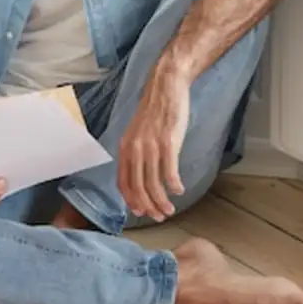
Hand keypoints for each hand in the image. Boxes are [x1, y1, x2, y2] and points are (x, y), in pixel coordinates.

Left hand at [117, 65, 190, 221]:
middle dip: (148, 207)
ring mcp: (151, 146)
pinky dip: (174, 185)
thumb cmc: (154, 110)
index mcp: (125, 147)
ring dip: (162, 201)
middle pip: (138, 188)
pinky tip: (179, 190)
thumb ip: (136, 151)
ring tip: (170, 209)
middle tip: (159, 217)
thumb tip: (140, 173)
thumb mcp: (137, 132)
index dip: (131, 200)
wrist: (165, 87)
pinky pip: (169, 172)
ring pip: (153, 184)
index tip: (141, 211)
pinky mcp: (168, 142)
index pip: (123, 182)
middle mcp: (135, 149)